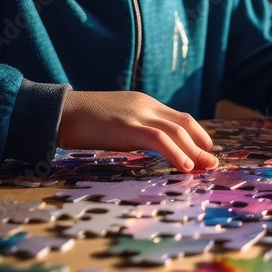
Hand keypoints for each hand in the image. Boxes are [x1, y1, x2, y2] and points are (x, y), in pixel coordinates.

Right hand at [57, 90, 218, 171]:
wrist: (59, 112)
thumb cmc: (83, 121)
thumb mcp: (116, 122)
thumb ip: (135, 129)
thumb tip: (151, 147)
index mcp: (143, 103)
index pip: (179, 118)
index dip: (197, 135)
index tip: (206, 152)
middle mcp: (145, 105)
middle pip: (183, 123)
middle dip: (201, 144)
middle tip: (213, 163)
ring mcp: (137, 114)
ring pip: (176, 131)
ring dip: (194, 151)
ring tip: (206, 167)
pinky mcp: (127, 126)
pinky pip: (159, 139)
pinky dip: (176, 153)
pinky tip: (185, 166)